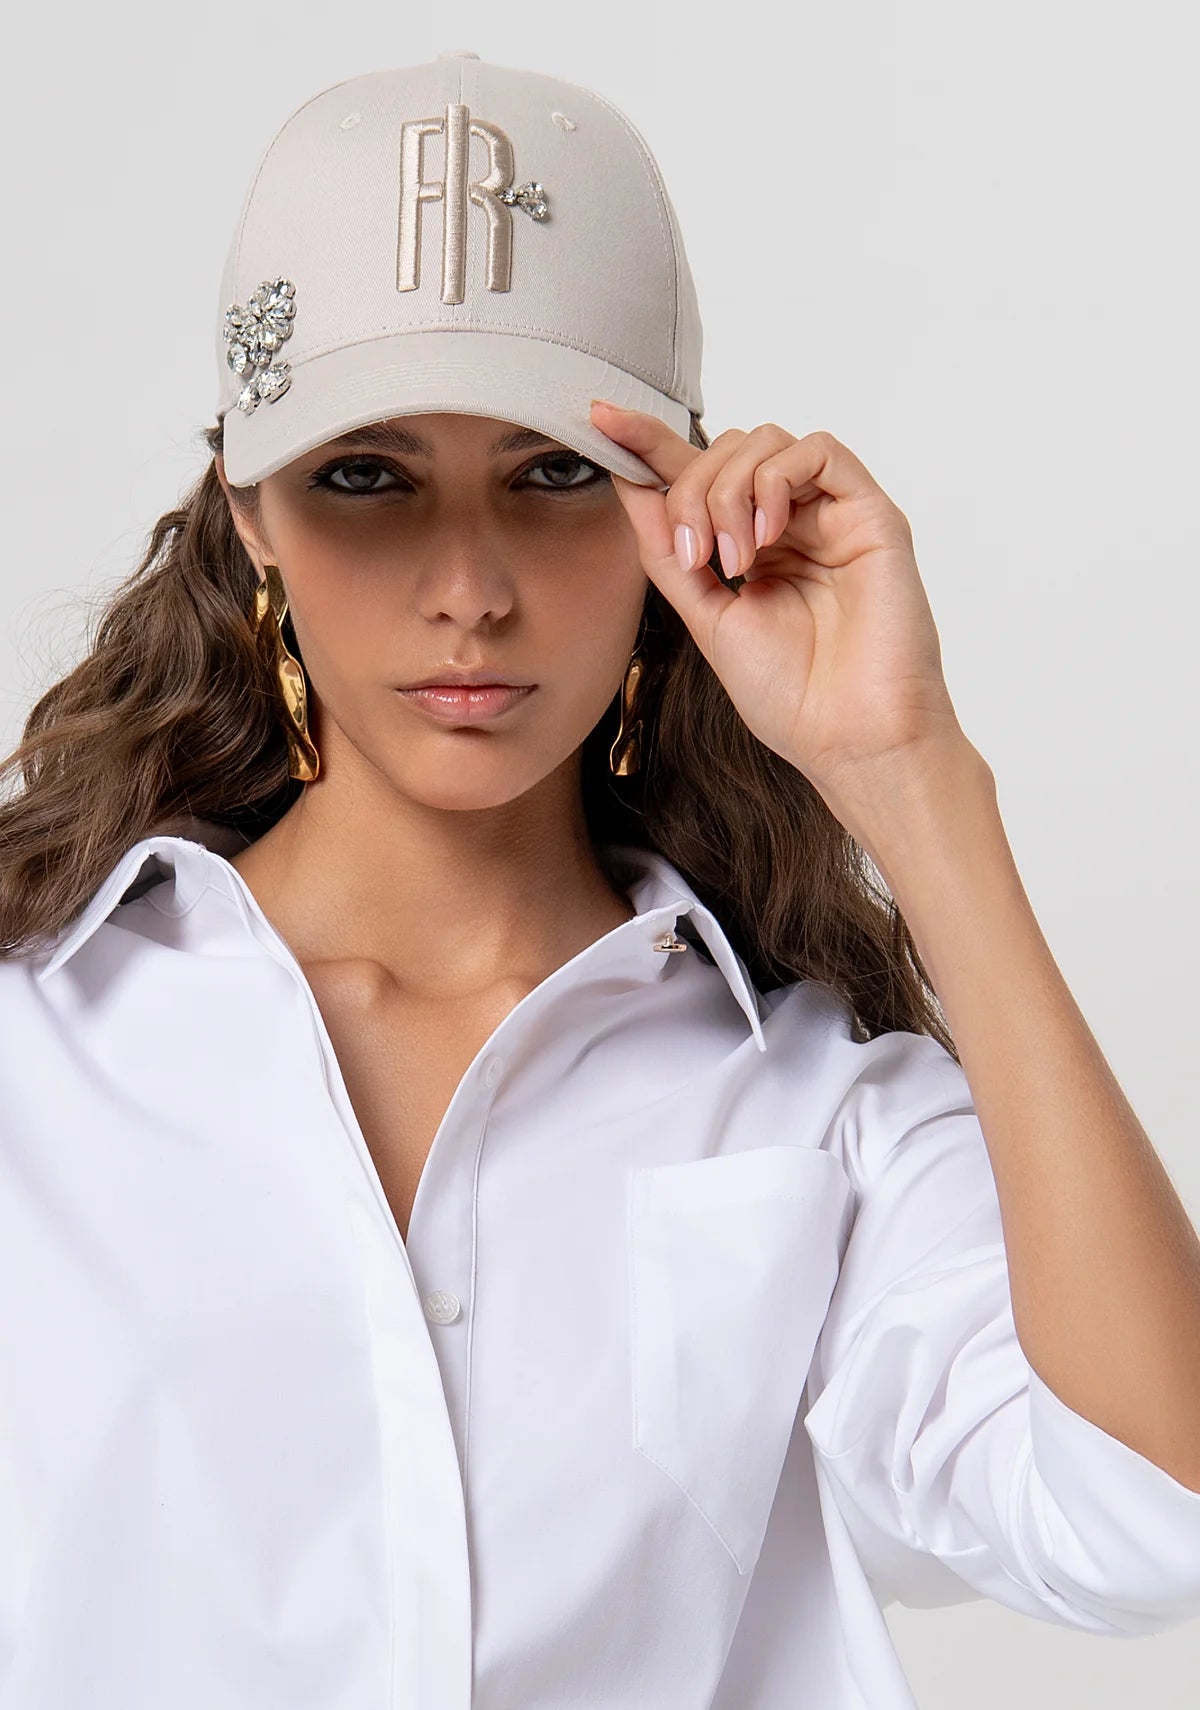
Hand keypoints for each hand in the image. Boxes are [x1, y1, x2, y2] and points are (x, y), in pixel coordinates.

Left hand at [589, 400, 971, 798]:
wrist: (849, 738)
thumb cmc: (790, 695)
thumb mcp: (705, 616)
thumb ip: (667, 551)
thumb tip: (627, 484)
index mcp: (755, 546)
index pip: (698, 475)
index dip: (649, 443)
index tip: (601, 420)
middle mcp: (795, 522)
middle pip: (726, 450)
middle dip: (690, 490)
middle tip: (693, 555)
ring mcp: (833, 515)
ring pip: (765, 442)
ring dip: (730, 491)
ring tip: (733, 559)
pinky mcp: (872, 514)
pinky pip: (819, 449)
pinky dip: (776, 481)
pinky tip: (765, 537)